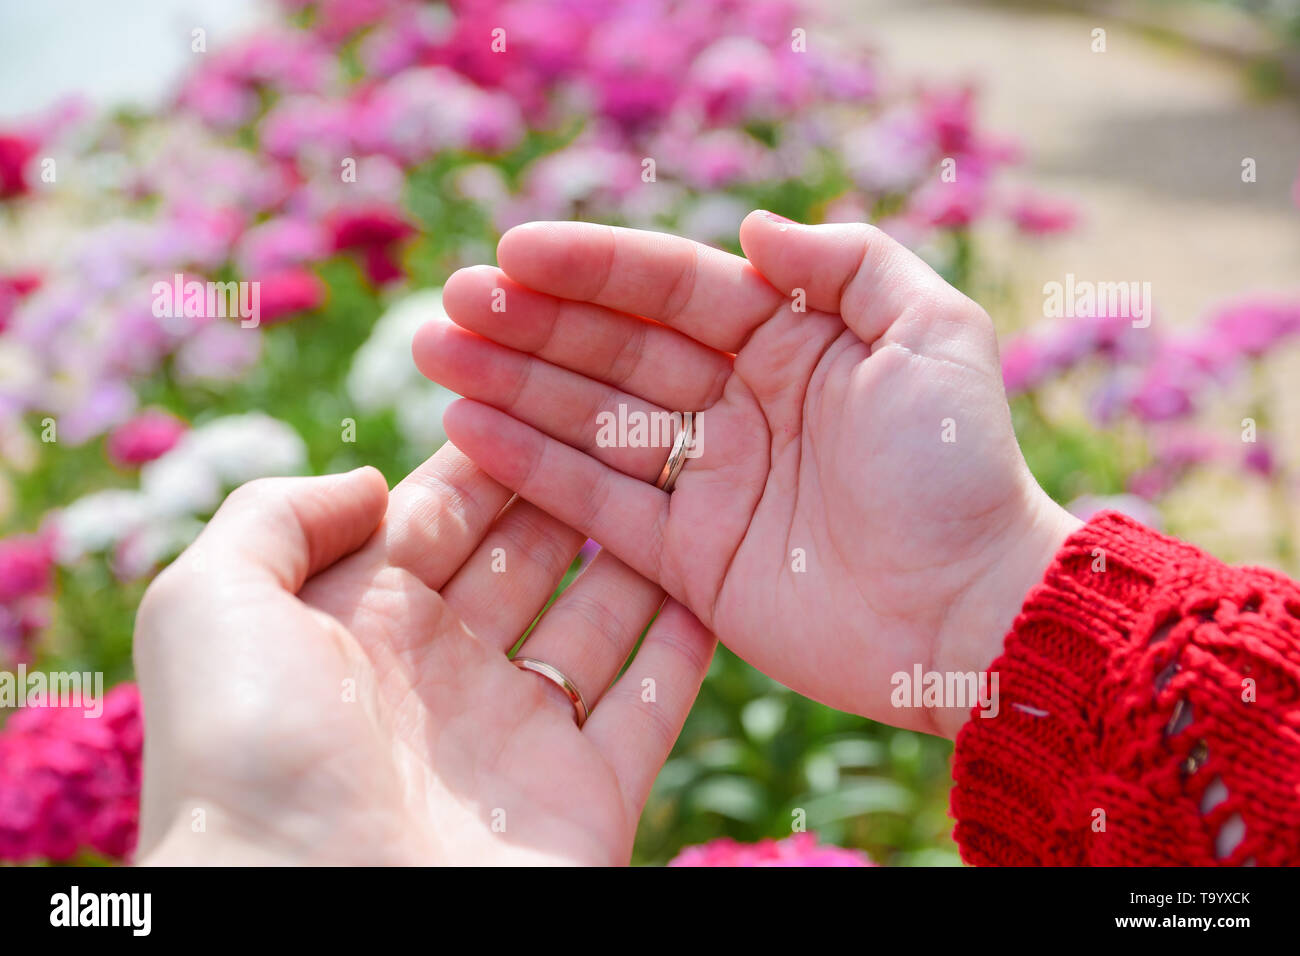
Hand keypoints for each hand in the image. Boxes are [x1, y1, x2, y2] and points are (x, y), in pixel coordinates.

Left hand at [133, 450, 713, 864]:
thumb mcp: (211, 603)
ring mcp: (517, 737)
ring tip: (686, 482)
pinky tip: (711, 585)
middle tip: (633, 421)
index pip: (442, 513)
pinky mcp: (585, 797)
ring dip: (638, 557)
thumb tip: (372, 481)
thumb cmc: (246, 755)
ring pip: (598, 624)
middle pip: (526, 558)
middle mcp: (442, 672)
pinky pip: (650, 710)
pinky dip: (684, 653)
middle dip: (573, 490)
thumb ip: (277, 516)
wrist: (307, 912)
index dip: (492, 453)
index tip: (548, 388)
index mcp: (359, 620)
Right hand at [413, 213, 1079, 738]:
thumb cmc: (960, 469)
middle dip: (533, 323)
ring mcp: (710, 481)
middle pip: (618, 349)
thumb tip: (750, 227)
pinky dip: (533, 470)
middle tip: (450, 303)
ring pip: (593, 421)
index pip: (676, 288)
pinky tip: (467, 431)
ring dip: (513, 387)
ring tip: (437, 355)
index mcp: (792, 343)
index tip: (515, 250)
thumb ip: (850, 265)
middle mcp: (742, 403)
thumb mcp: (934, 335)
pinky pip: (598, 505)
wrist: (975, 615)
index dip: (596, 267)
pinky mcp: (689, 558)